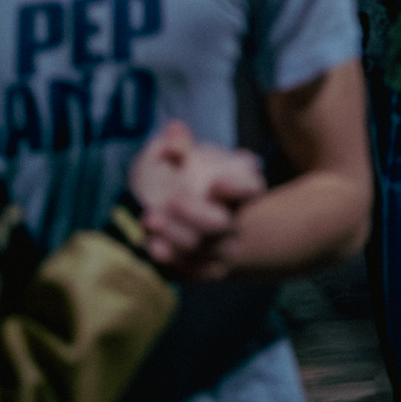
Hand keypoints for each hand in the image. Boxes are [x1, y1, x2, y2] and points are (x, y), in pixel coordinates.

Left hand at [124, 120, 265, 279]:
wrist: (193, 213)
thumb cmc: (192, 177)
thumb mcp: (186, 155)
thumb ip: (179, 143)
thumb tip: (173, 130)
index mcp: (241, 188)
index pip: (251, 190)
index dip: (238, 188)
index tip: (215, 184)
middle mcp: (236, 219)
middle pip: (221, 225)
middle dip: (194, 216)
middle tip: (164, 206)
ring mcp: (223, 246)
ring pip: (204, 249)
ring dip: (176, 239)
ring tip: (150, 221)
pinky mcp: (208, 267)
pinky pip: (194, 271)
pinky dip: (175, 262)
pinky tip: (155, 248)